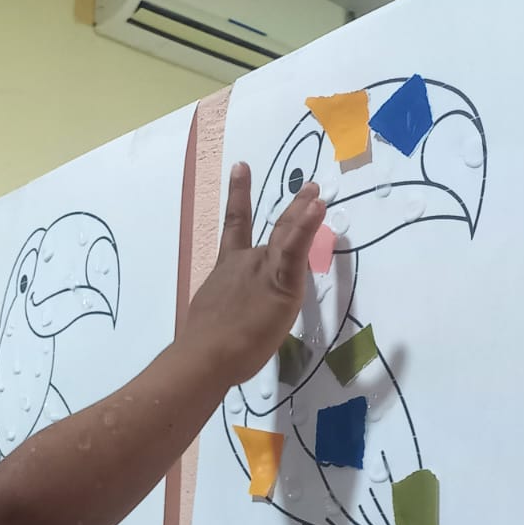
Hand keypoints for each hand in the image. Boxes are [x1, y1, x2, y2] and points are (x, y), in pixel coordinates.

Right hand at [183, 162, 323, 387]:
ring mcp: (263, 270)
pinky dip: (307, 226)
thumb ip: (226, 308)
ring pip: (288, 236)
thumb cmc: (205, 350)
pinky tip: (317, 206)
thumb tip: (226, 322)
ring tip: (318, 193)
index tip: (240, 170)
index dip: (238, 197)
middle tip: (307, 188)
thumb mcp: (213, 318)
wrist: (206, 354)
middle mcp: (245, 262)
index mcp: (227, 270)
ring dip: (304, 211)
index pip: (235, 230)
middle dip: (291, 208)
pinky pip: (295, 249)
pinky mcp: (280, 283)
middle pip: (272, 230)